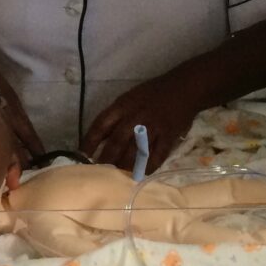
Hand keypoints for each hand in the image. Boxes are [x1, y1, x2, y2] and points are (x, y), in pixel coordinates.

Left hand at [81, 74, 198, 173]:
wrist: (183, 88)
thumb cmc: (152, 93)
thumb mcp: (129, 98)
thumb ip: (115, 116)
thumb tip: (99, 139)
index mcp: (123, 105)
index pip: (101, 124)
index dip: (90, 141)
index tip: (82, 156)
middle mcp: (136, 117)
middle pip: (117, 142)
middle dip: (106, 159)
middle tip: (99, 173)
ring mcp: (153, 127)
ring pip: (135, 152)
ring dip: (125, 166)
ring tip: (118, 177)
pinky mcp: (168, 136)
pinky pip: (157, 156)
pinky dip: (148, 167)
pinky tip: (141, 174)